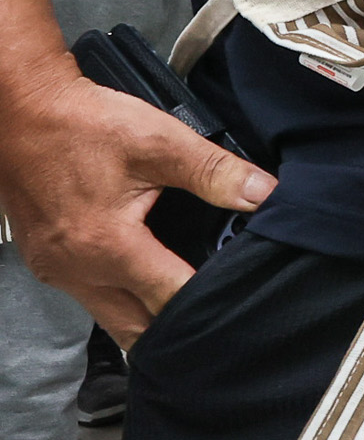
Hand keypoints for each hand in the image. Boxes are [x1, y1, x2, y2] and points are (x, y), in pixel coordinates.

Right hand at [0, 61, 273, 346]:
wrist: (21, 112)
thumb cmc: (83, 125)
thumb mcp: (159, 142)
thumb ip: (214, 172)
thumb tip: (264, 194)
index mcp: (107, 247)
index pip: (169, 298)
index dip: (208, 300)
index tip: (240, 295)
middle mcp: (76, 271)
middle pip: (137, 326)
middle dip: (177, 324)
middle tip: (217, 314)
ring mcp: (56, 271)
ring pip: (111, 317)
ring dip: (147, 316)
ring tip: (187, 301)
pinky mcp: (47, 262)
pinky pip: (90, 297)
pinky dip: (121, 297)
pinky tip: (147, 280)